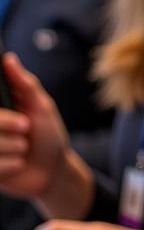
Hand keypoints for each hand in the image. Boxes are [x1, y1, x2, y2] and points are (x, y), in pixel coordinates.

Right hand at [0, 52, 71, 199]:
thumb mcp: (42, 107)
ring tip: (23, 149)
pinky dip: (12, 166)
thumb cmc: (48, 135)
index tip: (20, 118)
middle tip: (26, 127)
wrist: (53, 171)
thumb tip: (9, 58)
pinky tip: (19, 165)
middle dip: (9, 123)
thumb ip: (25, 85)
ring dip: (14, 148)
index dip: (2, 115)